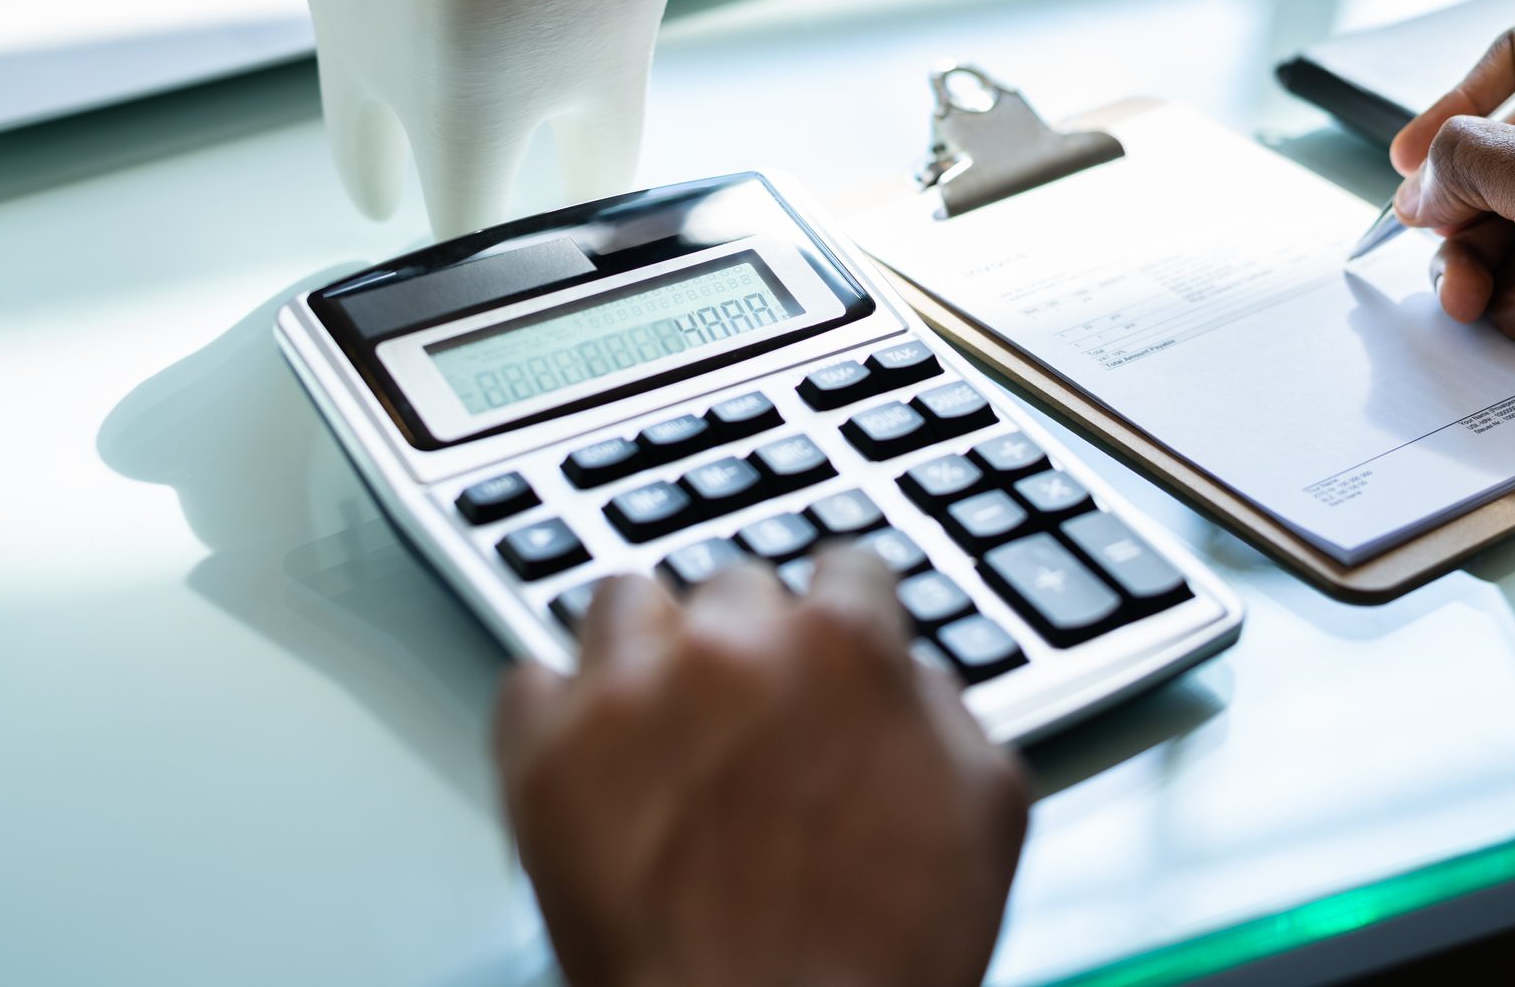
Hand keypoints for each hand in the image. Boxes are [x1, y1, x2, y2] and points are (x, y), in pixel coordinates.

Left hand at [494, 552, 1028, 986]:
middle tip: (748, 716)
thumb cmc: (876, 958)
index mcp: (845, 645)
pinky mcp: (544, 749)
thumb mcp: (985, 815)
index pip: (843, 566)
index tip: (823, 640)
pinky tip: (589, 759)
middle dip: (745, 640)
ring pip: (621, 602)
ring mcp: (626, 690)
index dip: (842, 614)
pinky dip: (556, 714)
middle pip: (731, 585)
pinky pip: (529, 682)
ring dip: (645, 648)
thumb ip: (947, 709)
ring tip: (659, 721)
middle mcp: (730, 643)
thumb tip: (907, 675)